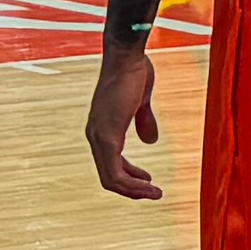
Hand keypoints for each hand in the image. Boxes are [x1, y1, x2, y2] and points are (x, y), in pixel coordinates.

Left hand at [85, 38, 165, 199]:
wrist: (127, 55)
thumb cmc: (134, 70)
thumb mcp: (140, 101)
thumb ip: (143, 120)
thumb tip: (150, 141)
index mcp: (102, 128)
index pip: (110, 163)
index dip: (129, 176)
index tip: (148, 181)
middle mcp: (95, 135)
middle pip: (109, 176)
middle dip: (132, 189)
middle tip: (153, 193)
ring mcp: (99, 137)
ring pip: (111, 179)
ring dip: (134, 191)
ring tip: (155, 194)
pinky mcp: (106, 136)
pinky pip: (115, 172)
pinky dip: (132, 184)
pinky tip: (149, 184)